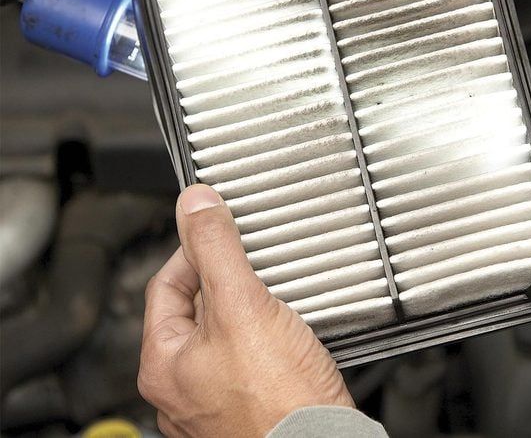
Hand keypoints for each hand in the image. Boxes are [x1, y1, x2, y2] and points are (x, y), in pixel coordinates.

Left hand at [138, 184, 353, 436]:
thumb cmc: (277, 401)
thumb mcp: (241, 306)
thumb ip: (216, 249)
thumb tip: (195, 204)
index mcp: (163, 363)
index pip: (166, 283)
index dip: (193, 250)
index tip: (218, 231)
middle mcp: (183, 387)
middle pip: (197, 307)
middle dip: (226, 278)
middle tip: (253, 263)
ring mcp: (216, 399)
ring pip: (227, 331)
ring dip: (248, 305)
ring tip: (275, 293)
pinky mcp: (250, 405)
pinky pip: (250, 354)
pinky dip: (266, 333)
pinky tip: (288, 328)